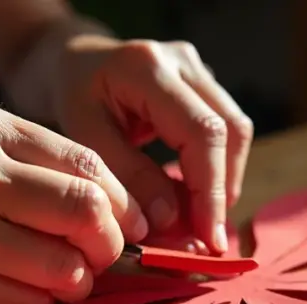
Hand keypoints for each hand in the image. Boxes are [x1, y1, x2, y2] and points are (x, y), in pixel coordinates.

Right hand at [0, 100, 147, 303]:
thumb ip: (32, 161)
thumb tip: (117, 208)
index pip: (90, 168)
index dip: (123, 205)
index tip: (129, 227)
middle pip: (87, 217)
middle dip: (111, 247)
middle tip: (101, 259)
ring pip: (65, 271)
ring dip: (76, 283)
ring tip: (58, 279)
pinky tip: (19, 293)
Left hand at [49, 36, 253, 254]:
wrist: (72, 62)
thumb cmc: (70, 98)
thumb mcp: (82, 137)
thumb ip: (128, 176)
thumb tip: (171, 219)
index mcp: (148, 68)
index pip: (201, 132)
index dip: (209, 191)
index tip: (208, 238)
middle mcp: (182, 61)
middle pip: (230, 130)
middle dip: (221, 190)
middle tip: (207, 238)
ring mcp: (199, 70)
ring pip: (236, 131)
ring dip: (223, 181)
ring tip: (201, 220)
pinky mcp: (205, 85)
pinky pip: (226, 130)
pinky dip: (216, 169)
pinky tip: (196, 197)